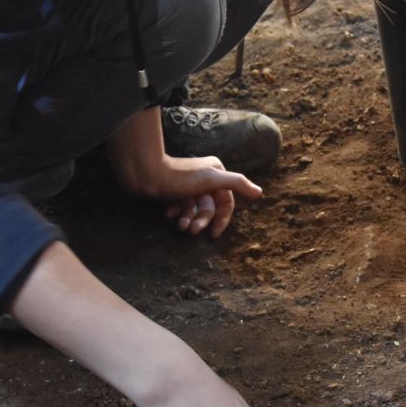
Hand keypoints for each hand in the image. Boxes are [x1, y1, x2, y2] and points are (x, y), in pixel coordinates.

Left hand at [140, 156, 262, 237]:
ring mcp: (188, 185)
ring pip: (193, 209)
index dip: (222, 219)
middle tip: (191, 231)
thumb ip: (237, 183)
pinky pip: (180, 207)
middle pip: (208, 207)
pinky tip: (168, 213)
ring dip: (187, 219)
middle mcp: (204, 177)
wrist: (146, 174)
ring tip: (179, 225)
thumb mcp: (212, 179)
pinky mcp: (173, 190)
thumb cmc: (180, 176)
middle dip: (200, 220)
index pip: (226, 201)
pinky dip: (176, 213)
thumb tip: (259, 192)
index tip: (215, 234)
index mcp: (216, 172)